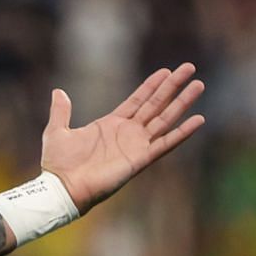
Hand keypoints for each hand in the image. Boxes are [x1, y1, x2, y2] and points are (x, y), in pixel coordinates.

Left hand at [41, 64, 205, 211]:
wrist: (62, 187)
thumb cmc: (58, 164)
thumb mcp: (57, 131)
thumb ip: (61, 111)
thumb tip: (58, 91)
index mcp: (111, 124)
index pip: (137, 100)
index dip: (152, 85)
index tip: (166, 70)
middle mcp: (128, 133)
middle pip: (156, 104)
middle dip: (172, 86)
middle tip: (189, 68)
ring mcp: (136, 145)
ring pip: (165, 119)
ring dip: (182, 102)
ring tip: (198, 85)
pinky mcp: (141, 159)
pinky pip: (166, 143)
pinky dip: (182, 132)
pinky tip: (198, 119)